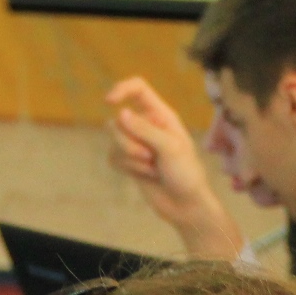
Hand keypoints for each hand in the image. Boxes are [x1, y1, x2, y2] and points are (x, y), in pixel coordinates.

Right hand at [105, 77, 236, 256]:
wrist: (185, 205)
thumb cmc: (186, 173)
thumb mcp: (170, 147)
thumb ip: (145, 129)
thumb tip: (120, 113)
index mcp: (161, 115)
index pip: (138, 89)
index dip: (122, 89)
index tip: (110, 100)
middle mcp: (147, 125)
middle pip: (119, 121)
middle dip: (129, 142)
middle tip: (150, 157)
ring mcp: (136, 144)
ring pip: (114, 140)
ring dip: (131, 158)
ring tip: (152, 169)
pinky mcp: (128, 162)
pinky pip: (112, 157)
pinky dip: (126, 168)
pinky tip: (145, 175)